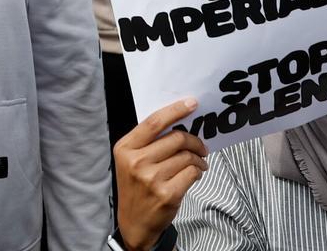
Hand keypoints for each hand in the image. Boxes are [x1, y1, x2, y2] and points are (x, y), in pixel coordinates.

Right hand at [115, 98, 207, 250]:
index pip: (154, 122)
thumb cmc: (136, 186)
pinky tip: (196, 174)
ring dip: (198, 158)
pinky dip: (198, 171)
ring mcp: (152, 179)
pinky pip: (192, 172)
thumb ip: (148, 142)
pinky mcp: (167, 194)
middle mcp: (136, 162)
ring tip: (199, 163)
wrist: (134, 223)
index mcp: (125, 148)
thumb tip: (180, 122)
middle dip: (194, 140)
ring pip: (187, 156)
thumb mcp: (130, 160)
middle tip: (202, 146)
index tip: (192, 103)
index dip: (175, 110)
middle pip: (176, 138)